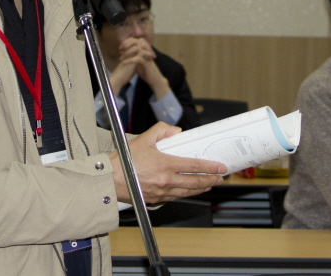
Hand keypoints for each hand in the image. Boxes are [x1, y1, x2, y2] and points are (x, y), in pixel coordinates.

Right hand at [107, 122, 225, 203]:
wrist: (109, 180)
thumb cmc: (124, 161)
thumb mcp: (143, 139)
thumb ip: (161, 131)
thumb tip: (176, 132)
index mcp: (165, 165)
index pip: (194, 166)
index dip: (210, 167)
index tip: (220, 167)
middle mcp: (166, 181)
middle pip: (195, 182)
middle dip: (210, 180)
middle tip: (220, 178)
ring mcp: (162, 193)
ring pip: (187, 192)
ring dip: (200, 188)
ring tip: (209, 185)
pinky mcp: (156, 200)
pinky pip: (175, 197)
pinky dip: (185, 194)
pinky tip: (188, 191)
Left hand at [120, 38, 170, 97]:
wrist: (155, 80)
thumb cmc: (146, 72)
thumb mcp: (138, 63)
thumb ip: (133, 57)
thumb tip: (124, 53)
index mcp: (145, 50)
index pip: (135, 40)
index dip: (127, 42)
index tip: (120, 48)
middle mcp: (147, 51)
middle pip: (137, 41)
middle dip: (127, 44)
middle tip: (120, 50)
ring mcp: (148, 56)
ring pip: (137, 48)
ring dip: (127, 52)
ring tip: (121, 57)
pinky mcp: (148, 63)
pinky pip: (138, 58)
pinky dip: (130, 60)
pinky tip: (124, 62)